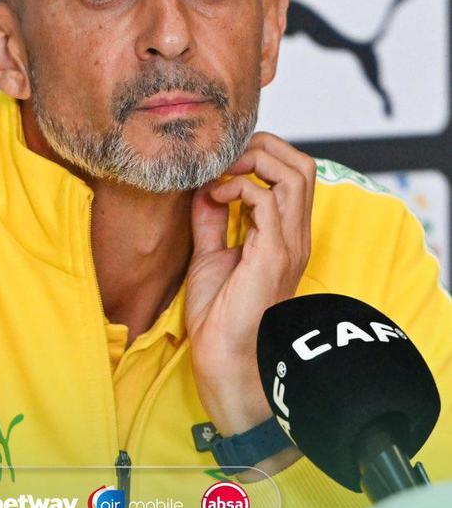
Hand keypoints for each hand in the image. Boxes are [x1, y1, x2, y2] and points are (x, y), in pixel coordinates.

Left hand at [186, 132, 315, 459]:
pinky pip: (267, 198)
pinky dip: (238, 188)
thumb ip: (213, 220)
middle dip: (260, 149)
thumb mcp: (212, 255)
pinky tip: (214, 199)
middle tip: (223, 162)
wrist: (223, 358)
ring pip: (294, 173)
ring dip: (252, 162)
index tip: (220, 165)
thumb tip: (205, 187)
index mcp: (284, 234)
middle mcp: (294, 235)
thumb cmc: (220, 315)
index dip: (258, 156)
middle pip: (301, 163)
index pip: (292, 173)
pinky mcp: (274, 253)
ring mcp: (289, 243)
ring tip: (220, 176)